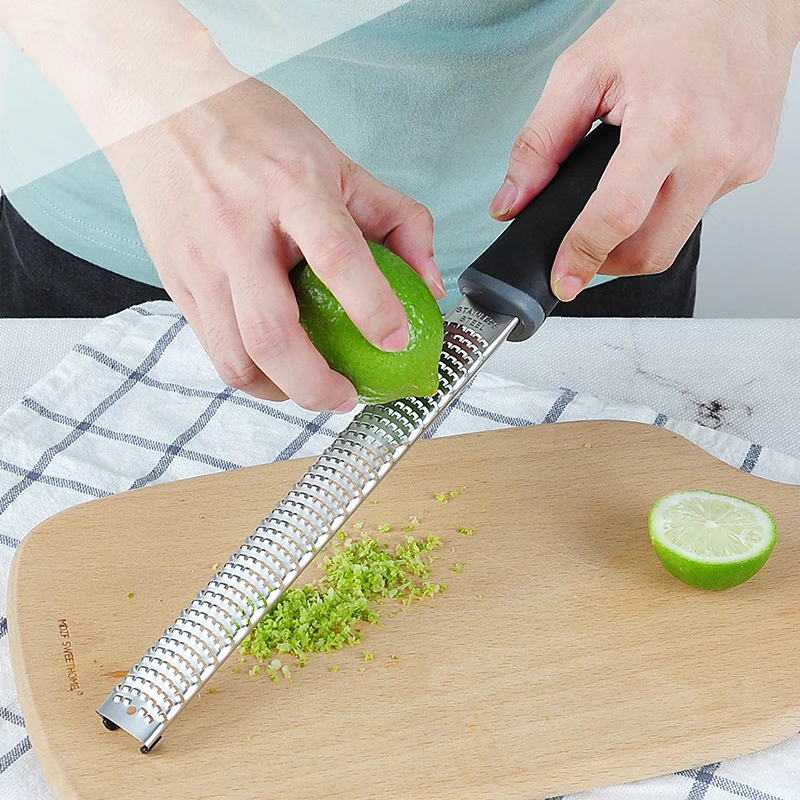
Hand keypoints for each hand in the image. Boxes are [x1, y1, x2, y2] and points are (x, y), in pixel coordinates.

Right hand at [106, 76, 443, 411]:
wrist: (158, 107)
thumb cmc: (252, 131)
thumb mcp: (338, 161)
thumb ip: (397, 220)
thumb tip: (430, 285)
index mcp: (289, 186)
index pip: (337, 255)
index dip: (373, 307)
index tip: (397, 341)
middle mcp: (237, 228)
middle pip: (272, 333)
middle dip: (316, 385)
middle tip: (347, 397)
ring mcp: (199, 260)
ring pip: (235, 357)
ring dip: (280, 392)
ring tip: (313, 388)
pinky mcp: (175, 281)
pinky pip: (213, 349)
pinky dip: (250, 374)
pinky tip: (276, 369)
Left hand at [490, 0, 799, 301]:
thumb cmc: (668, 15)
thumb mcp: (582, 69)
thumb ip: (539, 143)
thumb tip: (512, 200)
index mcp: (671, 121)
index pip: (618, 216)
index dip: (582, 257)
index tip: (561, 280)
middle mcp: (716, 149)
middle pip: (653, 250)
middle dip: (607, 263)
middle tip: (580, 252)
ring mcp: (742, 161)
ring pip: (676, 238)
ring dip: (637, 238)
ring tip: (614, 205)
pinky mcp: (753, 165)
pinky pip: (698, 212)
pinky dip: (665, 209)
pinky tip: (654, 175)